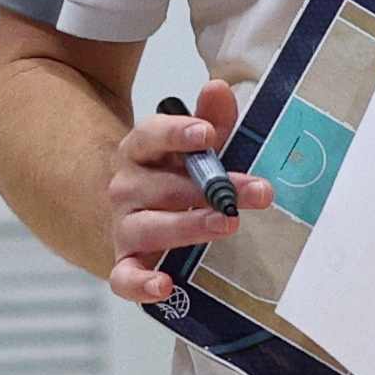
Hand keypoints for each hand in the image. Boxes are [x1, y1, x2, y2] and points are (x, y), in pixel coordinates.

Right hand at [104, 82, 277, 305]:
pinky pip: (125, 277)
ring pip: (149, 227)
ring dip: (187, 227)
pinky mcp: (124, 264)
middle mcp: (125, 188)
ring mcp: (123, 227)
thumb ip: (209, 119)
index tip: (208, 134)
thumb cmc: (171, 178)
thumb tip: (218, 87)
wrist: (128, 217)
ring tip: (226, 224)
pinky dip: (141, 284)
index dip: (177, 133)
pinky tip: (165, 286)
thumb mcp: (190, 147)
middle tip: (251, 193)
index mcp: (139, 152)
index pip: (150, 136)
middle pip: (162, 186)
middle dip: (209, 188)